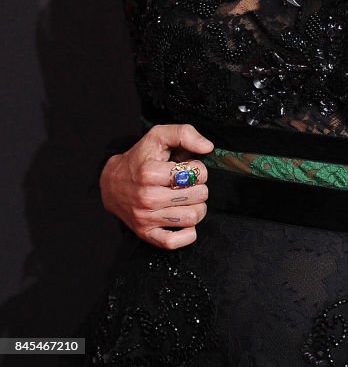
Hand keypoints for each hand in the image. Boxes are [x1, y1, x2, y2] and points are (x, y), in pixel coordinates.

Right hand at [100, 124, 212, 248]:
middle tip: (189, 184)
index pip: (196, 173)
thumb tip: (207, 147)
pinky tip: (185, 220)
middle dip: (200, 187)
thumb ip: (185, 133)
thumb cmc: (140, 158)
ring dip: (197, 207)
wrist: (112, 183)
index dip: (199, 168)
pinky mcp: (145, 234)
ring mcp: (145, 218)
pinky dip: (187, 234)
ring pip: (192, 217)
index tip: (189, 168)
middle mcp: (147, 197)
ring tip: (188, 199)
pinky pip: (174, 242)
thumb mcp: (158, 136)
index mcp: (150, 172)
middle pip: (198, 196)